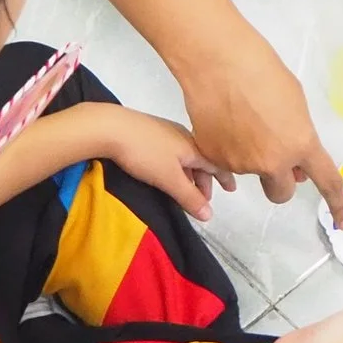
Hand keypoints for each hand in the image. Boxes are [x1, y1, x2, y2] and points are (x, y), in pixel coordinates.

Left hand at [89, 105, 229, 221]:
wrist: (110, 127)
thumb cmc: (145, 153)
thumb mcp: (169, 179)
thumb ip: (189, 197)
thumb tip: (210, 215)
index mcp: (193, 145)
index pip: (215, 162)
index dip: (224, 177)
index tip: (231, 189)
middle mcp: (184, 136)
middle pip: (201, 159)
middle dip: (205, 179)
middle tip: (204, 198)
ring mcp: (166, 132)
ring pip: (186, 156)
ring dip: (190, 174)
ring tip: (186, 189)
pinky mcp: (150, 132)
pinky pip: (174, 152)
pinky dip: (178, 166)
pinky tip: (167, 173)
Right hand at [179, 32, 342, 228]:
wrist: (218, 62)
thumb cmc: (263, 71)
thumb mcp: (295, 103)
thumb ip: (299, 138)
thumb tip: (295, 165)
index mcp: (300, 144)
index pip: (327, 182)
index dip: (338, 204)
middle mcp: (272, 162)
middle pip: (281, 193)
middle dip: (282, 180)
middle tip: (274, 154)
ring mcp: (240, 165)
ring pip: (253, 174)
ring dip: (253, 158)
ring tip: (243, 120)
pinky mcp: (214, 160)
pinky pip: (227, 164)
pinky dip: (229, 150)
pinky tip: (225, 122)